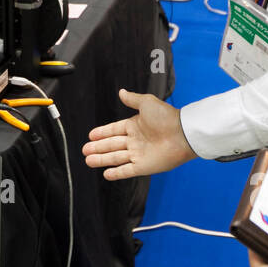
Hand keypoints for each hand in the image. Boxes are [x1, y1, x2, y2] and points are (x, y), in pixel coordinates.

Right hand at [82, 89, 196, 179]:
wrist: (182, 134)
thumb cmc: (166, 117)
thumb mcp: (146, 103)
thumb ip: (132, 99)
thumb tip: (121, 92)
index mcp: (135, 126)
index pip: (114, 130)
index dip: (102, 133)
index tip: (91, 135)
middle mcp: (135, 141)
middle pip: (112, 145)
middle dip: (98, 148)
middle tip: (85, 150)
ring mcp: (139, 154)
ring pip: (116, 158)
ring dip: (102, 160)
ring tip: (88, 161)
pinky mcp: (144, 166)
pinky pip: (127, 171)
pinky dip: (116, 173)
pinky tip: (105, 174)